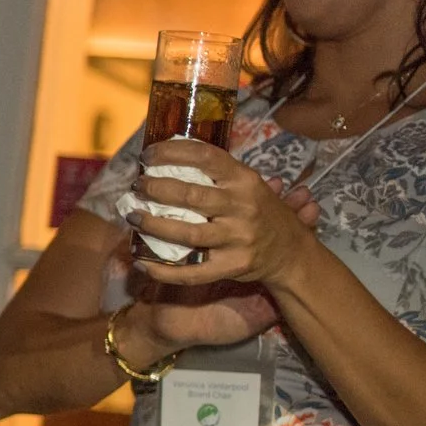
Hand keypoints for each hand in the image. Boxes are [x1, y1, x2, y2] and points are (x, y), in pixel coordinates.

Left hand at [130, 140, 325, 292]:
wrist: (292, 252)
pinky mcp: (233, 267)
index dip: (172, 153)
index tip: (148, 155)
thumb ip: (217, 174)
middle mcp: (243, 207)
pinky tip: (142, 264)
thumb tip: (167, 155)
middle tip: (137, 187)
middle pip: (191, 196)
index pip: (206, 157)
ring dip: (153, 226)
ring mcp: (238, 239)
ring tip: (133, 217)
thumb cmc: (261, 212)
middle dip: (156, 189)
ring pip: (187, 234)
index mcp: (246, 181)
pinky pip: (192, 272)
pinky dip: (163, 271)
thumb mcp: (249, 185)